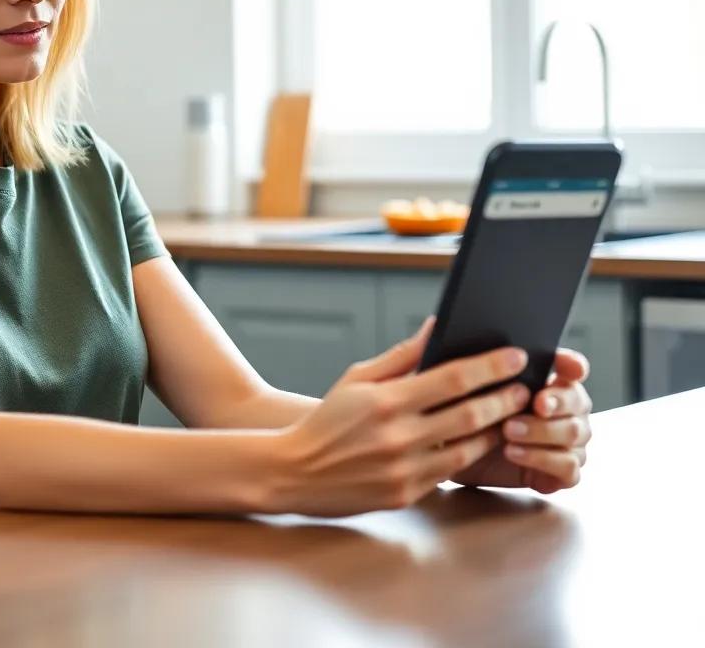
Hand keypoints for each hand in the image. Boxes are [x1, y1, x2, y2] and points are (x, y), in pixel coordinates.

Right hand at [270, 320, 531, 517]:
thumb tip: (435, 328)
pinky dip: (470, 454)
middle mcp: (398, 436)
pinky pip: (450, 472)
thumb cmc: (328, 419)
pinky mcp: (407, 494)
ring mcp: (405, 469)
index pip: (452, 379)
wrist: (296, 471)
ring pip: (468, 448)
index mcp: (386, 401)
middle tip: (525, 387)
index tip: (516, 356)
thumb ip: (401, 356)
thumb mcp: (357, 378)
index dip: (490, 366)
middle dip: (504, 398)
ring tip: (511, 414)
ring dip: (495, 429)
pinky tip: (482, 441)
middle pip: (470, 414)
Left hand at [449, 349, 591, 493]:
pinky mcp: (562, 472)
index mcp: (548, 381)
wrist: (456, 456)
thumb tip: (440, 325)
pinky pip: (568, 466)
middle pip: (578, 400)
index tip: (569, 367)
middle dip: (558, 401)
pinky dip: (541, 458)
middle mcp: (565, 410)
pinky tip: (513, 452)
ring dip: (541, 431)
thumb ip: (466, 357)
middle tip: (536, 403)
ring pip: (573, 432)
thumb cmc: (464, 412)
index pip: (572, 367)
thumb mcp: (461, 384)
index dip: (573, 364)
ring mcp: (568, 441)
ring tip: (509, 430)